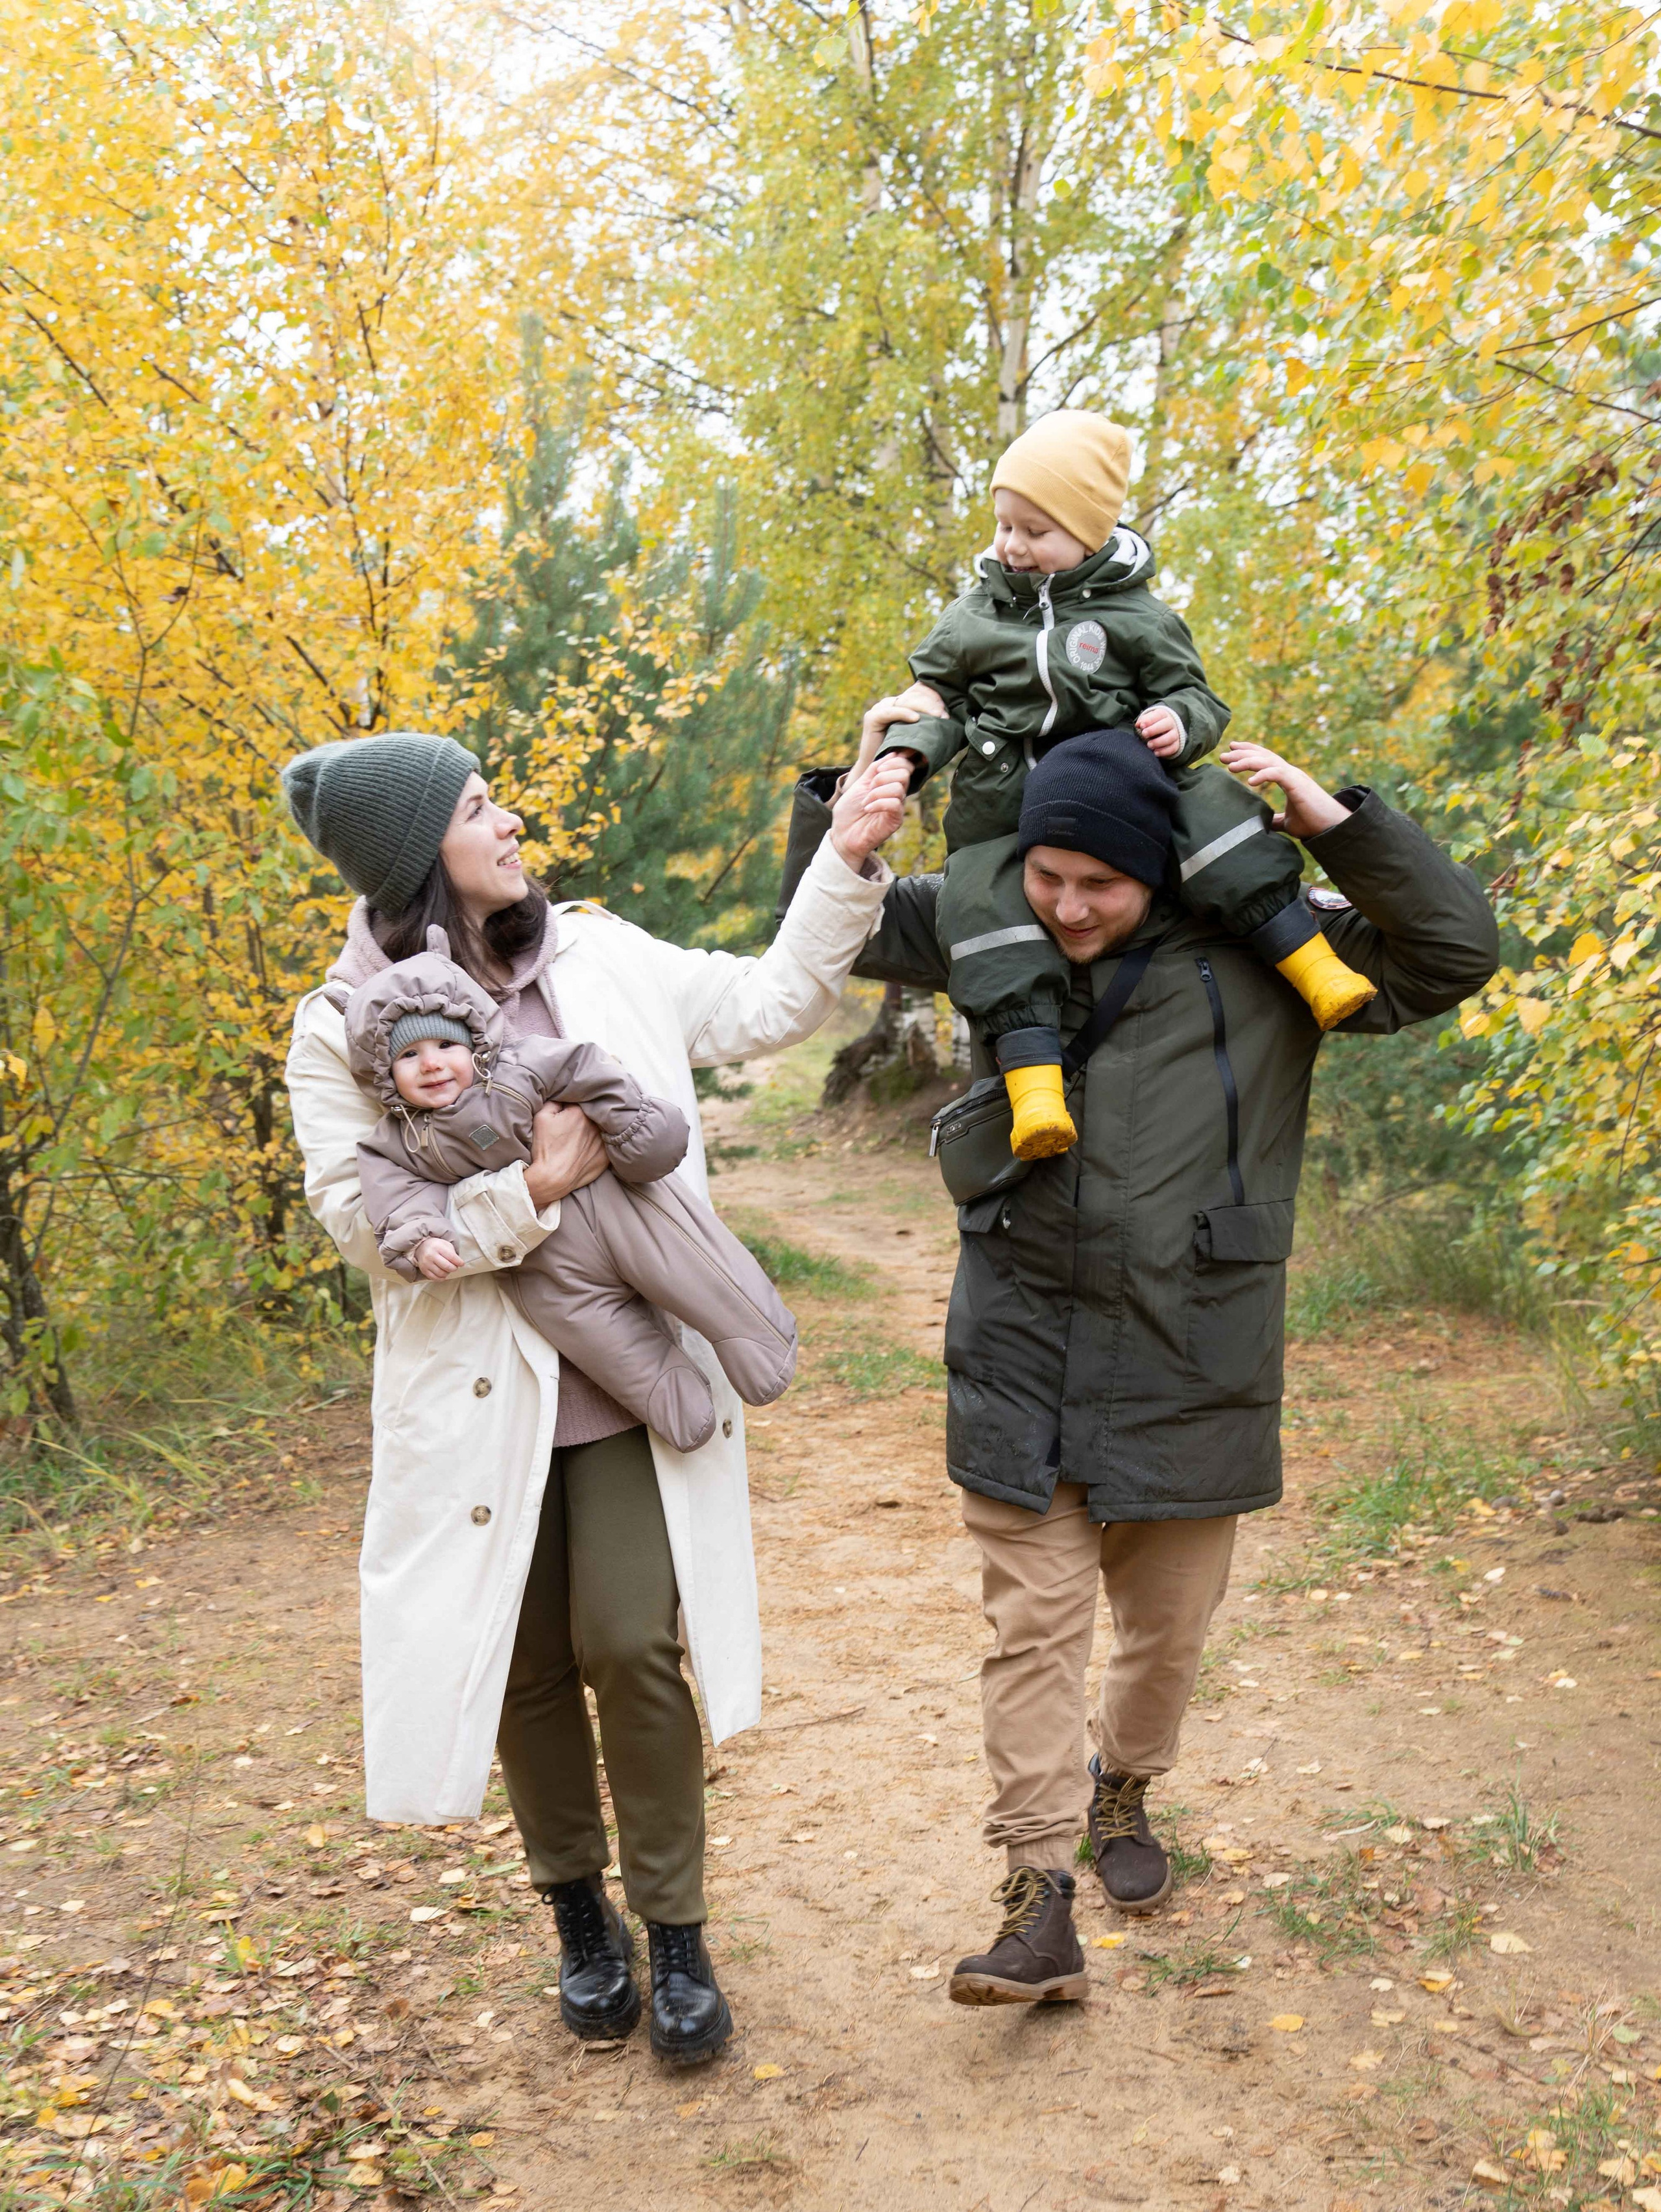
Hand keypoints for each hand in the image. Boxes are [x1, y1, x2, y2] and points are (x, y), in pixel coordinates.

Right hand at [415, 1237, 461, 1280]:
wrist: (422, 1247)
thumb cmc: (437, 1246)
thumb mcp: (446, 1245)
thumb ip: (453, 1254)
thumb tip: (459, 1264)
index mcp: (438, 1247)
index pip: (452, 1257)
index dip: (459, 1262)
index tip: (461, 1264)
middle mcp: (431, 1255)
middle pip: (447, 1267)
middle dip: (454, 1268)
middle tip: (455, 1267)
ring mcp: (426, 1263)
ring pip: (441, 1274)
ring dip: (447, 1273)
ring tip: (448, 1269)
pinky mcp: (424, 1270)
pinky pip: (435, 1278)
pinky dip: (441, 1278)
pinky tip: (443, 1274)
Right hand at [524, 1101, 608, 1208]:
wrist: (552, 1178)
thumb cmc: (545, 1147)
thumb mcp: (541, 1117)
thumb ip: (553, 1101)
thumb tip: (562, 1098)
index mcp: (581, 1112)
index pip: (577, 1102)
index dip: (568, 1108)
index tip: (563, 1115)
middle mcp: (596, 1125)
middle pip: (589, 1116)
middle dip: (581, 1119)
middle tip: (569, 1129)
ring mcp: (603, 1142)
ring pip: (597, 1131)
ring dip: (590, 1132)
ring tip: (577, 1141)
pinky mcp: (606, 1157)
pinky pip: (603, 1147)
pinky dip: (596, 1147)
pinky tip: (585, 1151)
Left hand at [829, 752, 912, 872]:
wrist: (842, 834)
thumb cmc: (849, 811)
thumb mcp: (859, 783)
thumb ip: (874, 769)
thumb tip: (894, 754)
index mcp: (889, 784)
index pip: (904, 765)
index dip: (893, 762)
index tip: (877, 769)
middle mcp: (896, 794)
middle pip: (904, 774)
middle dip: (883, 776)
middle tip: (870, 787)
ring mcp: (897, 808)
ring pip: (899, 788)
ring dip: (876, 792)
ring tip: (865, 802)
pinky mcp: (895, 820)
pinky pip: (895, 804)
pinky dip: (878, 803)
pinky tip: (867, 809)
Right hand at [853, 681, 944, 773]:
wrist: (879, 772)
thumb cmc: (899, 757)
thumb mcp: (915, 738)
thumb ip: (925, 727)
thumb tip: (947, 719)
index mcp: (899, 707)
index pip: (918, 698)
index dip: (933, 702)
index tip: (947, 713)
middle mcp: (888, 705)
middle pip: (912, 697)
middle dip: (929, 704)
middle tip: (943, 714)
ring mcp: (878, 709)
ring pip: (903, 702)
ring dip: (921, 707)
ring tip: (936, 715)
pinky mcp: (872, 718)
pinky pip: (891, 712)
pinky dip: (904, 713)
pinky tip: (916, 718)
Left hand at [1136, 704, 1184, 758]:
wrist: (1165, 731)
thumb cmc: (1153, 724)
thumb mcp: (1148, 720)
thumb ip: (1142, 721)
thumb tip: (1138, 725)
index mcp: (1163, 715)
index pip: (1159, 715)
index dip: (1150, 720)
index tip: (1142, 726)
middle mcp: (1171, 723)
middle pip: (1166, 724)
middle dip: (1154, 730)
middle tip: (1144, 734)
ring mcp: (1175, 733)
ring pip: (1171, 737)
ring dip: (1159, 742)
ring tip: (1149, 745)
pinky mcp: (1177, 744)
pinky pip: (1173, 748)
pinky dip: (1164, 751)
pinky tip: (1155, 753)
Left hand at [1221, 742, 1351, 839]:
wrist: (1332, 827)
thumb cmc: (1313, 823)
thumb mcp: (1287, 822)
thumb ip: (1274, 820)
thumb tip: (1260, 826)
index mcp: (1288, 778)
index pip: (1266, 759)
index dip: (1249, 751)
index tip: (1232, 749)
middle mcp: (1290, 773)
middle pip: (1263, 756)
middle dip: (1242, 753)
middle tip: (1223, 755)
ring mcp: (1295, 776)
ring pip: (1268, 761)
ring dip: (1247, 761)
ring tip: (1230, 766)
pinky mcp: (1298, 784)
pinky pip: (1277, 773)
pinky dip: (1263, 774)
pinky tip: (1250, 781)